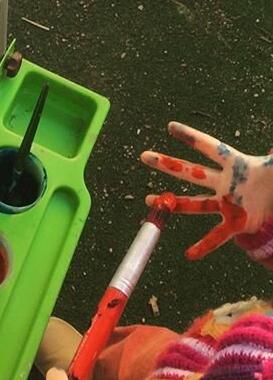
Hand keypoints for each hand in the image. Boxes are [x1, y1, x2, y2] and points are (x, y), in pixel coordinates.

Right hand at [141, 121, 272, 259]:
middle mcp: (224, 181)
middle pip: (190, 171)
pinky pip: (217, 235)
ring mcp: (226, 203)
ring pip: (194, 203)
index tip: (171, 126)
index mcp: (235, 163)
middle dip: (167, 163)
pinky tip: (189, 254)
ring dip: (172, 203)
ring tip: (149, 200)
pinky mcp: (235, 222)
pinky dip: (204, 245)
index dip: (191, 137)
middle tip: (145, 156)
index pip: (209, 147)